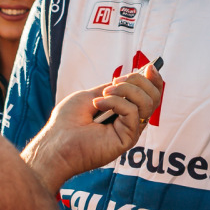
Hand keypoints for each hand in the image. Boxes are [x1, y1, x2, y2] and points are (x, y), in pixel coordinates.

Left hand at [21, 62, 162, 191]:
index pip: (149, 95)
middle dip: (139, 81)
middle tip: (117, 82)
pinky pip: (133, 113)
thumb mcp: (92, 95)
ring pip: (148, 103)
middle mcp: (130, 122)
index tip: (148, 67)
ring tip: (104, 94)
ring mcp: (130, 131)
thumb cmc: (67, 121)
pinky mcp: (127, 139)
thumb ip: (115, 88)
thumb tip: (137, 75)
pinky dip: (116, 102)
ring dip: (127, 90)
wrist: (56, 142)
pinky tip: (98, 104)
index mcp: (123, 112)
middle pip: (153, 97)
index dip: (153, 80)